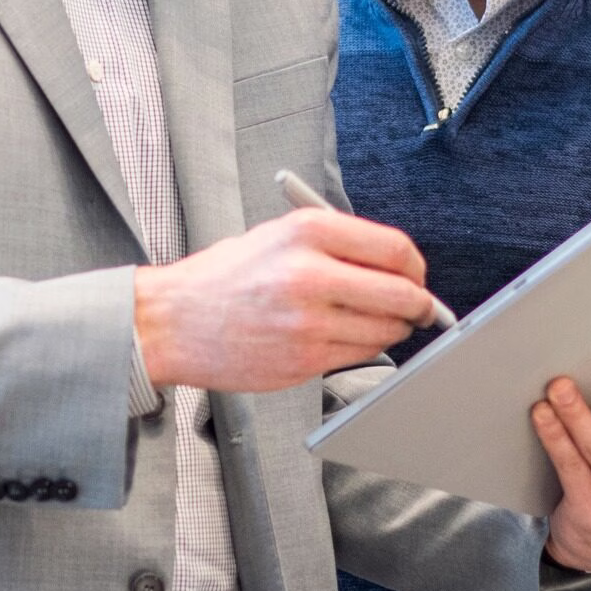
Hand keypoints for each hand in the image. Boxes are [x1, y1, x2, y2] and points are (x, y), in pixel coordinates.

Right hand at [134, 208, 437, 392]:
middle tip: (417, 307)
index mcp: (307, 231)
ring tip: (373, 322)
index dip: (415, 267)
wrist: (171, 321)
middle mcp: (310, 273)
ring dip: (393, 329)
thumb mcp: (277, 236)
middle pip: (402, 292)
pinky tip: (344, 337)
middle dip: (418, 304)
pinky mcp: (304, 359)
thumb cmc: (223, 278)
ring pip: (386, 329)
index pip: (394, 248)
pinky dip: (364, 347)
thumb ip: (335, 245)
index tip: (416, 276)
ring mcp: (309, 321)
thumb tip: (394, 265)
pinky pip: (361, 354)